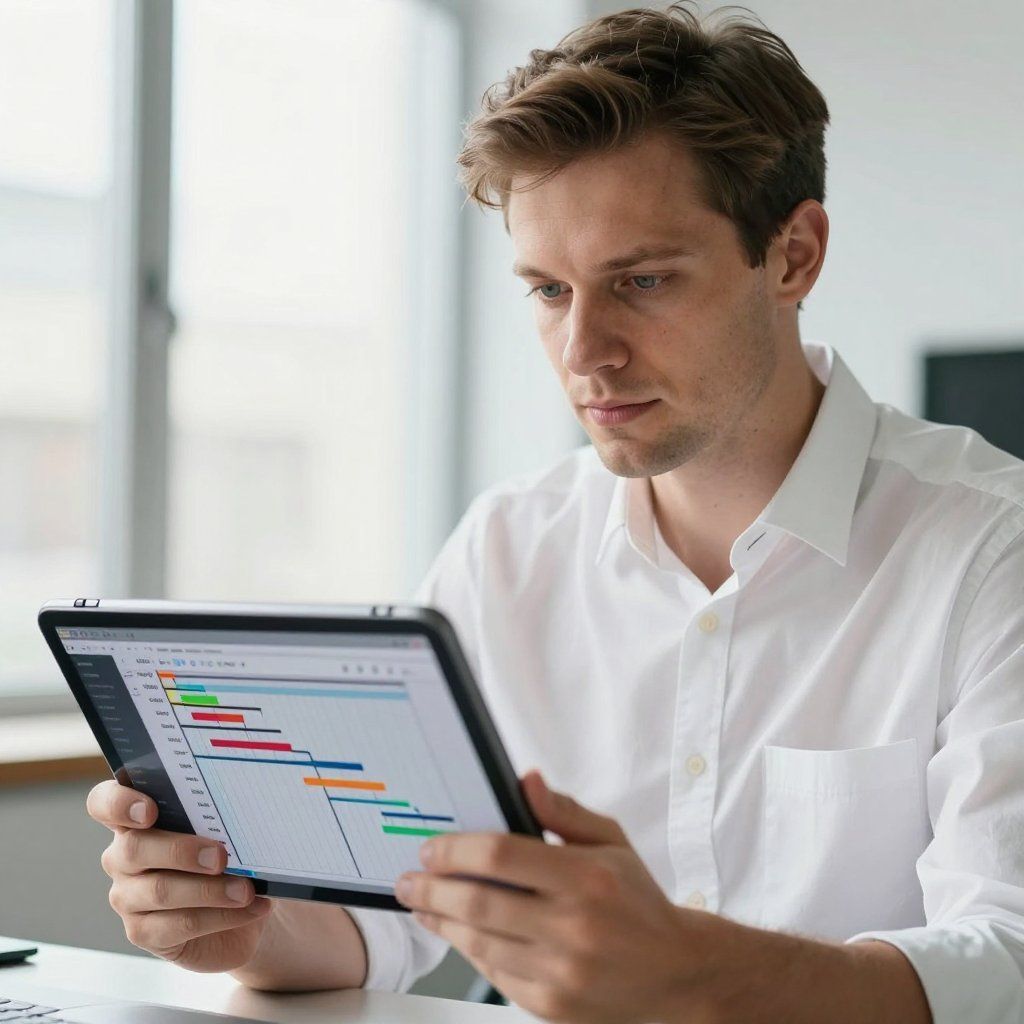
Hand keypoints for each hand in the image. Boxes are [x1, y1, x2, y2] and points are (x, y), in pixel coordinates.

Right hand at [87, 779, 272, 971]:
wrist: (246, 906)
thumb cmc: (232, 854)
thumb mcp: (228, 830)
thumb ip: (220, 815)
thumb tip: (242, 804)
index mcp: (137, 818)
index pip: (104, 803)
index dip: (118, 803)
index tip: (148, 810)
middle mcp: (123, 856)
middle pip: (134, 848)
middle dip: (181, 851)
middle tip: (221, 857)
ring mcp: (129, 896)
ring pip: (159, 890)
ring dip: (210, 890)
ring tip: (247, 889)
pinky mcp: (144, 932)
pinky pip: (177, 925)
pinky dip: (219, 915)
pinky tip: (249, 908)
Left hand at [394, 770, 720, 1022]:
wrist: (676, 974)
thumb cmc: (639, 902)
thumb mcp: (611, 842)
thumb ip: (563, 812)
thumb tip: (525, 781)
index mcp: (587, 877)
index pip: (501, 854)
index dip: (456, 850)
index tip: (431, 848)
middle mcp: (573, 926)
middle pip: (479, 902)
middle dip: (432, 889)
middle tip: (410, 881)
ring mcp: (561, 971)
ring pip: (479, 942)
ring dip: (441, 921)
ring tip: (423, 906)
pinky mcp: (552, 1004)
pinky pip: (494, 974)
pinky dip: (469, 950)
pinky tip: (458, 933)